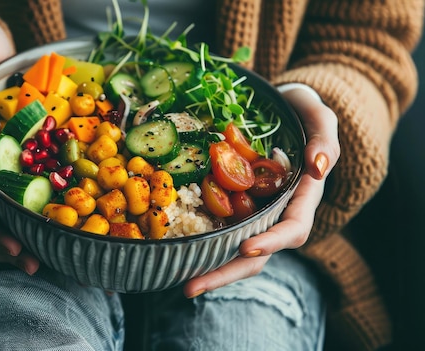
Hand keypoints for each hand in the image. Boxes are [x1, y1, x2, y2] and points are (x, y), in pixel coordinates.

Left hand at [183, 87, 340, 297]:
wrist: (279, 108)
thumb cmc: (301, 111)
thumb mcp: (318, 116)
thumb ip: (324, 138)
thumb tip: (317, 168)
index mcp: (300, 198)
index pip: (292, 228)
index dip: (272, 241)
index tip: (245, 248)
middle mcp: (275, 213)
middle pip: (256, 254)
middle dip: (226, 272)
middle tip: (191, 288)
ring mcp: (251, 212)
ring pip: (233, 249)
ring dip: (208, 268)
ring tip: (179, 282)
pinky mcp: (230, 205)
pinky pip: (216, 229)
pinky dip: (199, 244)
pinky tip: (174, 255)